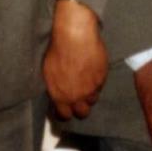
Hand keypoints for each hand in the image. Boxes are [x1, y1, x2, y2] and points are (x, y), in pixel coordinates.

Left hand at [43, 0, 108, 119]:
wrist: (75, 35)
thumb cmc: (58, 50)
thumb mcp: (49, 72)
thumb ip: (55, 87)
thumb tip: (58, 94)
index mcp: (60, 96)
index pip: (65, 115)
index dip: (66, 111)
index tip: (67, 107)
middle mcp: (76, 96)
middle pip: (83, 113)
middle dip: (81, 107)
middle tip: (80, 98)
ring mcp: (91, 88)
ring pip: (93, 99)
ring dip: (90, 94)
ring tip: (87, 82)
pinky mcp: (102, 78)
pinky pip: (100, 85)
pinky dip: (97, 81)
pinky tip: (92, 71)